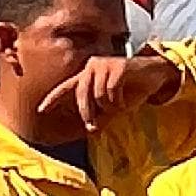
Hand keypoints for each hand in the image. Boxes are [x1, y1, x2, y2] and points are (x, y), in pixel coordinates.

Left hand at [39, 48, 179, 142]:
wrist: (154, 75)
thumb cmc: (133, 90)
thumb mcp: (115, 107)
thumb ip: (102, 116)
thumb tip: (92, 130)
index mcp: (87, 77)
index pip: (65, 88)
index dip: (53, 99)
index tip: (40, 110)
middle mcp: (91, 68)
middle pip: (81, 94)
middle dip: (87, 113)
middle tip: (94, 126)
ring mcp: (104, 65)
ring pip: (98, 95)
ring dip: (110, 107)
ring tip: (120, 106)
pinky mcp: (118, 66)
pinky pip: (112, 90)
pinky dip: (119, 101)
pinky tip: (126, 102)